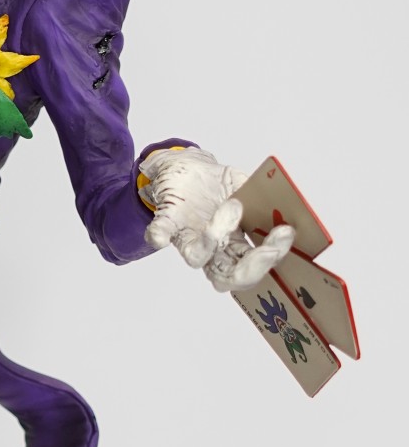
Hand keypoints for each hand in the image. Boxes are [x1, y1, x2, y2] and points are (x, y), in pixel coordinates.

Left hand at [141, 147, 294, 292]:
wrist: (183, 169)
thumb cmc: (214, 184)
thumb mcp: (244, 185)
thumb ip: (261, 195)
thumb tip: (280, 202)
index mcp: (234, 244)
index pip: (254, 266)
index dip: (271, 257)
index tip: (287, 233)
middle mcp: (211, 249)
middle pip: (229, 277)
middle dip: (252, 267)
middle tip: (269, 249)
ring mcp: (188, 239)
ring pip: (197, 259)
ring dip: (215, 239)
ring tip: (234, 206)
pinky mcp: (166, 224)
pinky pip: (159, 236)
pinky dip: (159, 237)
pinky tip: (162, 235)